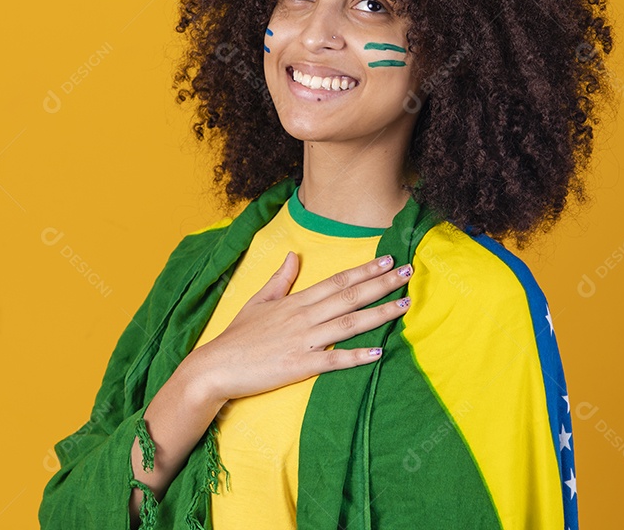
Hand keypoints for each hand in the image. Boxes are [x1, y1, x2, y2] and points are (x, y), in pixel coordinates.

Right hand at [185, 251, 412, 403]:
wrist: (215, 368)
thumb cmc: (237, 337)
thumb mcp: (257, 302)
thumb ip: (280, 279)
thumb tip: (292, 255)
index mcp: (295, 302)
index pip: (337, 281)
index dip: (364, 270)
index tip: (388, 260)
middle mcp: (303, 317)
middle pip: (349, 297)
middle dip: (381, 283)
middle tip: (408, 272)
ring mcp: (303, 341)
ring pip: (348, 324)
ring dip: (379, 314)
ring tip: (404, 305)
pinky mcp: (299, 366)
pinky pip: (334, 360)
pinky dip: (356, 356)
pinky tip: (378, 351)